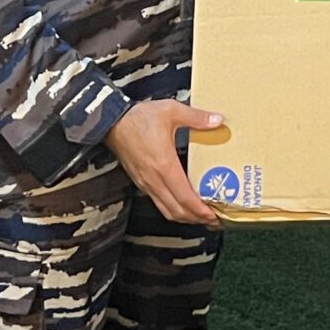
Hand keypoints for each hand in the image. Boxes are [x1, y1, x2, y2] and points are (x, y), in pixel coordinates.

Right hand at [105, 99, 225, 228]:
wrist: (111, 122)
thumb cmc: (138, 118)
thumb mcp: (171, 111)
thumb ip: (196, 117)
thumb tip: (218, 120)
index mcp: (164, 164)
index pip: (184, 197)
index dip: (200, 210)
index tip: (213, 214)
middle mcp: (154, 178)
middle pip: (177, 210)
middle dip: (197, 218)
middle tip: (214, 218)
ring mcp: (146, 182)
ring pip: (167, 210)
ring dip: (185, 217)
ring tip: (201, 215)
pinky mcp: (141, 182)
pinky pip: (159, 203)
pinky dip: (173, 209)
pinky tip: (183, 204)